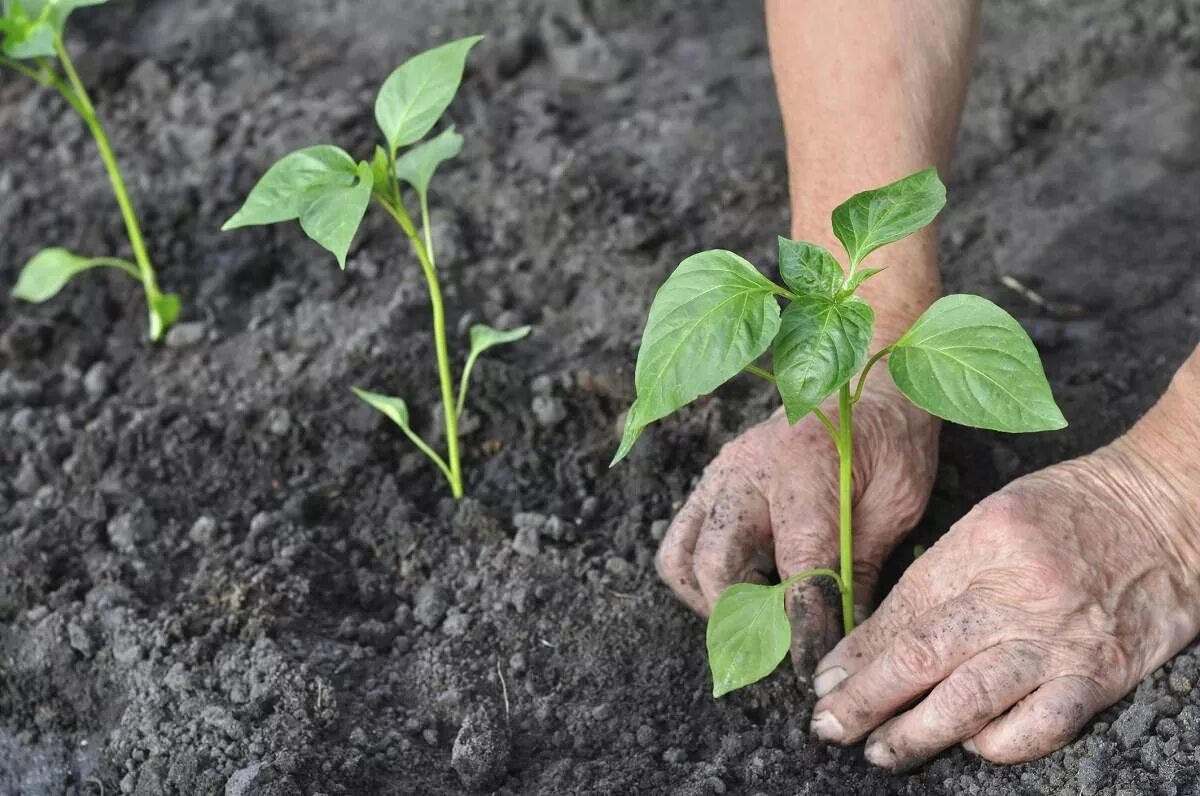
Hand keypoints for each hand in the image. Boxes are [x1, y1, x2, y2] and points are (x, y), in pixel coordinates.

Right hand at [656, 377, 938, 673]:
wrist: (866, 383)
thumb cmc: (890, 442)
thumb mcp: (897, 505)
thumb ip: (863, 569)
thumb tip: (846, 636)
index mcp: (805, 472)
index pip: (797, 567)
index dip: (802, 625)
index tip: (809, 667)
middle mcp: (748, 471)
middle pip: (717, 566)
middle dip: (745, 619)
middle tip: (778, 647)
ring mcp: (719, 476)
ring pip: (681, 558)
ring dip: (711, 601)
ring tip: (755, 618)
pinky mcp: (709, 484)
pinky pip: (681, 540)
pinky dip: (701, 577)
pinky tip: (745, 587)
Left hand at [809, 436, 1199, 768]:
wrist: (1168, 508)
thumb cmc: (1071, 509)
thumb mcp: (992, 519)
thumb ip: (939, 575)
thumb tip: (879, 637)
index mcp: (981, 544)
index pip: (903, 610)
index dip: (859, 652)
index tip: (827, 681)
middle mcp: (1016, 593)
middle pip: (924, 656)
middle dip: (867, 699)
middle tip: (830, 725)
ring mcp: (1059, 638)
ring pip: (971, 699)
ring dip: (917, 733)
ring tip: (881, 751)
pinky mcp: (1100, 674)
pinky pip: (1042, 725)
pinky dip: (1001, 744)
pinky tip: (973, 745)